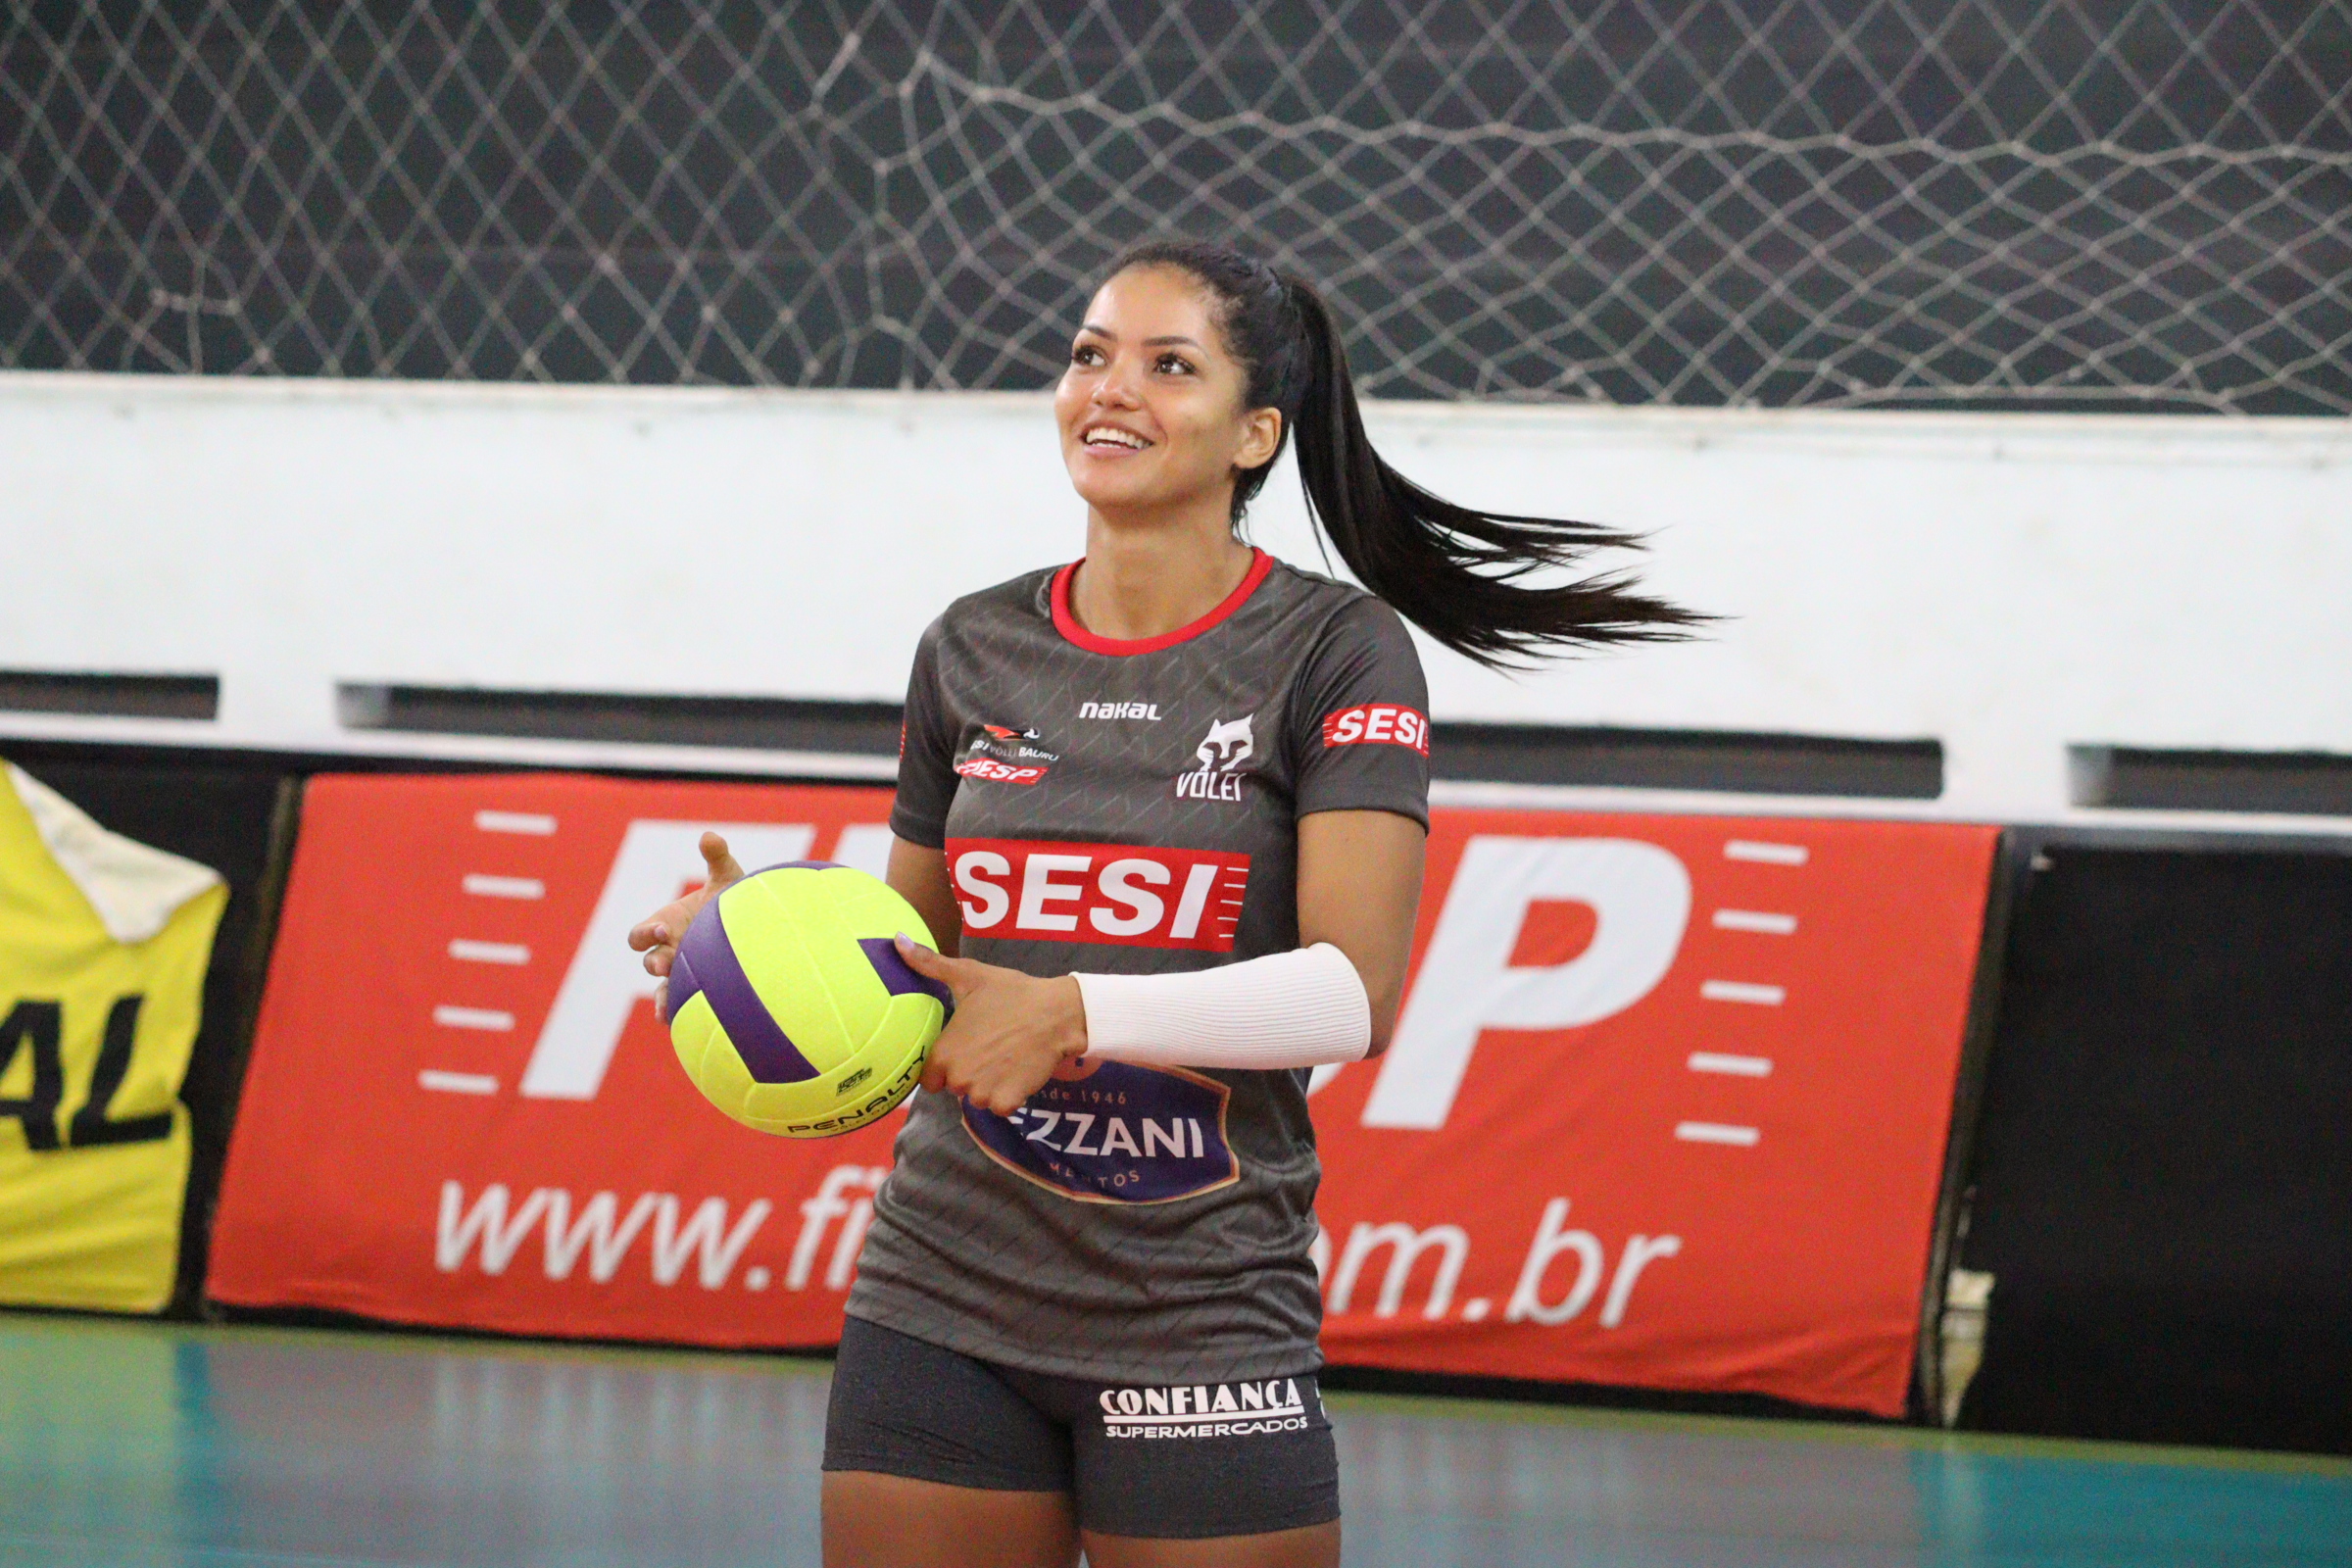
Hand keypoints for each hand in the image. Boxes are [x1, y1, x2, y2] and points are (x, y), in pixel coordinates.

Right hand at [626, 831, 744, 1022]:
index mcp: (667, 925)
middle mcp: (670, 951)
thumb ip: (717, 858)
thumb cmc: (734, 902)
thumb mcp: (728, 879)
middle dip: (655, 962)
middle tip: (668, 963)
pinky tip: (678, 1021)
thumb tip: (709, 836)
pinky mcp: (696, 990)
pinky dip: (674, 1013)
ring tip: (665, 1006)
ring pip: (660, 989)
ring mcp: (682, 973)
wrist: (755, 929)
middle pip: (650, 961)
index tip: (664, 929)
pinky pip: (678, 1006)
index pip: (641, 934)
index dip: (646, 932)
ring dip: (661, 996)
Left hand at [894, 935, 1087, 1114]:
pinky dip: (1008, 1096)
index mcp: (944, 1052)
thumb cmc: (1011, 993)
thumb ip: (929, 963)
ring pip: (977, 1098)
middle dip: (968, 1073)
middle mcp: (959, 1077)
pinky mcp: (1007, 1101)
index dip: (943, 1067)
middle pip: (954, 1087)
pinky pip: (999, 1107)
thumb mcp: (969, 974)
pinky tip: (1016, 1072)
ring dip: (988, 1086)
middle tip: (988, 1048)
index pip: (929, 1079)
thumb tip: (897, 940)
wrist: (1055, 1013)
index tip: (960, 1052)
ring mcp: (983, 1092)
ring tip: (1004, 1058)